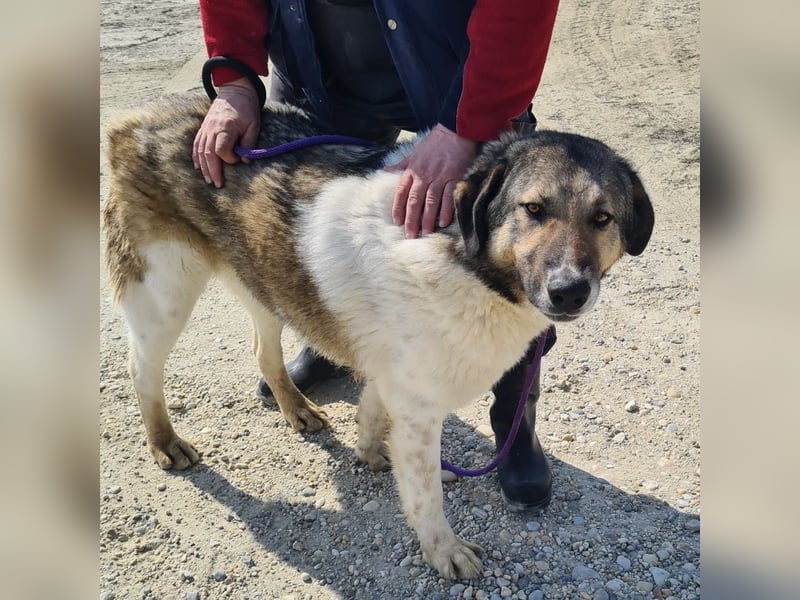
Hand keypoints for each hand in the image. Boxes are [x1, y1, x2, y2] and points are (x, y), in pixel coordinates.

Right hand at [192, 78, 260, 187]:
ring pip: (201, 151)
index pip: (221, 149)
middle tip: (217, 184)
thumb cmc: (246, 108)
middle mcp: (212, 128)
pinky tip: (198, 167)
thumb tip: (245, 162)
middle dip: (212, 170)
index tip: (238, 160)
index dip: (229, 159)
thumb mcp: (253, 124)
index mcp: (225, 127)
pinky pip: (197, 144)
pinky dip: (196, 156)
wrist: (235, 90)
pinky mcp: (203, 127)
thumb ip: (249, 143)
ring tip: (209, 180)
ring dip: (204, 167)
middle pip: (208, 153)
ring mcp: (205, 128)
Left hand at [387, 124, 477, 238]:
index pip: (401, 192)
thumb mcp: (414, 153)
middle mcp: (423, 175)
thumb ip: (401, 165)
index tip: (396, 222)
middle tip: (410, 235)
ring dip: (427, 218)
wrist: (455, 130)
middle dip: (411, 219)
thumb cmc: (434, 142)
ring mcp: (439, 177)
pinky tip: (444, 222)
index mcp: (412, 170)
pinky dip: (446, 210)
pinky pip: (448, 197)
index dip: (398, 208)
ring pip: (430, 201)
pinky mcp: (454, 177)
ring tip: (425, 232)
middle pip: (414, 200)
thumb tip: (386, 171)